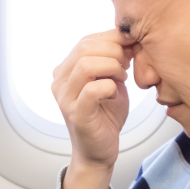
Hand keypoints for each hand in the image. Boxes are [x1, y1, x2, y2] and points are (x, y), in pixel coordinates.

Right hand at [51, 29, 134, 188]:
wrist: (99, 151)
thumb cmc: (106, 115)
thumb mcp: (112, 80)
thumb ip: (115, 60)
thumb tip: (129, 37)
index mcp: (66, 69)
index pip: (86, 40)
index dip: (112, 39)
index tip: (130, 47)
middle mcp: (59, 81)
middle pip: (84, 48)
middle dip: (114, 51)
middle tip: (128, 64)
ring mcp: (65, 98)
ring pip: (86, 65)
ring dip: (112, 67)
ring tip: (122, 77)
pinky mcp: (75, 114)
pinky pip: (91, 90)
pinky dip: (109, 86)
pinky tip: (115, 92)